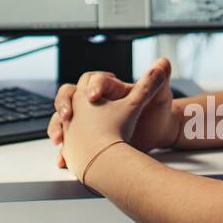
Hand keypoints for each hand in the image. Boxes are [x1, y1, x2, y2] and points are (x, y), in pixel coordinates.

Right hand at [52, 59, 172, 177]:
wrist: (154, 132)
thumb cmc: (155, 113)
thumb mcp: (159, 96)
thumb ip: (158, 80)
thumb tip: (165, 61)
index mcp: (109, 88)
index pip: (95, 81)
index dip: (93, 87)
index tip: (93, 96)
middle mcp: (93, 101)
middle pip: (68, 94)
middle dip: (63, 103)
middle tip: (67, 115)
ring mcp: (85, 119)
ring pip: (61, 117)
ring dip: (56, 126)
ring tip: (59, 139)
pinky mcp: (83, 137)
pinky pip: (67, 140)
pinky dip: (63, 150)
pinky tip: (63, 160)